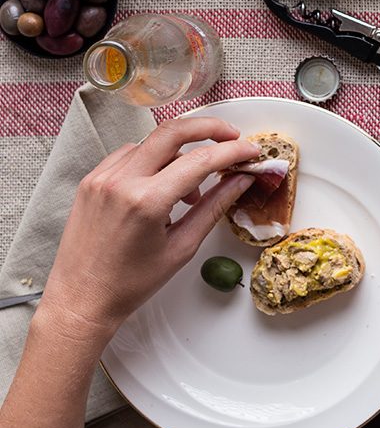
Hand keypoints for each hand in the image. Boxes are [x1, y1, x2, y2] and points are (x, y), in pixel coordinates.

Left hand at [38, 117, 259, 341]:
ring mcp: (102, 177)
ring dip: (180, 152)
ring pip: (152, 142)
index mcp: (146, 202)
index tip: (251, 152)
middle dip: (209, 128)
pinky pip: (130, 154)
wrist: (81, 299)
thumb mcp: (182, 247)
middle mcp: (121, 182)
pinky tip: (163, 184)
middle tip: (232, 137)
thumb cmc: (131, 283)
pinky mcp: (92, 180)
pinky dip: (154, 160)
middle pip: (173, 131)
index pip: (200, 160)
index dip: (232, 152)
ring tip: (192, 186)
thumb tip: (241, 181)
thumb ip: (214, 207)